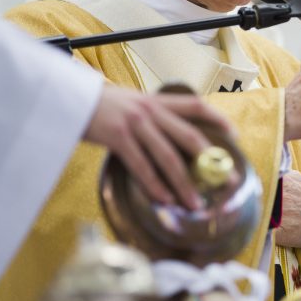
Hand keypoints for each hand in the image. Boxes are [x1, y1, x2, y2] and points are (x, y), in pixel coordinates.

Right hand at [84, 85, 233, 208]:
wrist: (67, 97)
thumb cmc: (100, 106)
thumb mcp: (131, 102)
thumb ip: (152, 116)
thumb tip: (170, 139)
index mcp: (156, 101)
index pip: (196, 106)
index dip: (218, 120)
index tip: (234, 137)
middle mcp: (151, 110)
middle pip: (190, 137)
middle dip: (212, 161)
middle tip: (228, 181)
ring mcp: (135, 123)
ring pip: (168, 157)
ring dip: (184, 184)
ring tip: (195, 203)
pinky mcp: (118, 137)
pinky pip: (142, 166)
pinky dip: (155, 185)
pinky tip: (165, 200)